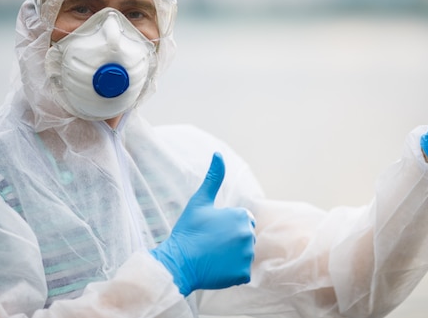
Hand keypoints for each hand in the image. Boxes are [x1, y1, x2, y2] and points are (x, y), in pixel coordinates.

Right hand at [150, 152, 255, 295]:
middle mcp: (249, 235)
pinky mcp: (244, 274)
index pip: (242, 220)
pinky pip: (241, 271)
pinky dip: (231, 271)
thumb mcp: (200, 201)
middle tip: (210, 243)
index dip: (226, 225)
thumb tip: (218, 154)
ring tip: (212, 255)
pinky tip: (216, 267)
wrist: (178, 263)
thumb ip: (213, 178)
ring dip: (232, 256)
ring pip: (243, 254)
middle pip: (244, 237)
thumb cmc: (188, 230)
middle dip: (231, 240)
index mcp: (242, 216)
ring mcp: (247, 256)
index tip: (211, 230)